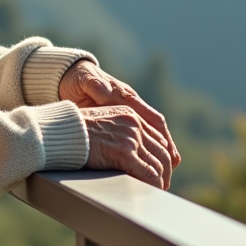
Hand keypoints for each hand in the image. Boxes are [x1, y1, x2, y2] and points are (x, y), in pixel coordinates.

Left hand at [59, 60, 180, 180]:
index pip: (151, 116)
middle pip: (157, 127)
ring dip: (160, 150)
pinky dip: (145, 150)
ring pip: (150, 133)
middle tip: (173, 164)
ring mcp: (127, 114)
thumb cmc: (80, 79)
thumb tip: (107, 94)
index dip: (161, 134)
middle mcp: (131, 106)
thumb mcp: (87, 81)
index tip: (167, 150)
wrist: (72, 75)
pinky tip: (148, 164)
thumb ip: (97, 87)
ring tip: (167, 169)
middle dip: (167, 146)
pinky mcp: (120, 121)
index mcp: (126, 97)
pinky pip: (138, 137)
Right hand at [81, 105, 174, 189]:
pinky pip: (148, 173)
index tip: (159, 168)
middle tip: (161, 184)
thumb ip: (119, 129)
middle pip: (162, 152)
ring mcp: (131, 138)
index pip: (158, 138)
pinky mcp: (125, 153)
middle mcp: (135, 124)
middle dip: (164, 170)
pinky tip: (150, 190)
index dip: (161, 156)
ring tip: (156, 190)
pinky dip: (153, 184)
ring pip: (158, 164)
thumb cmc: (76, 130)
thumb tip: (127, 147)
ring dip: (160, 180)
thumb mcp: (103, 121)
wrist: (63, 131)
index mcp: (130, 114)